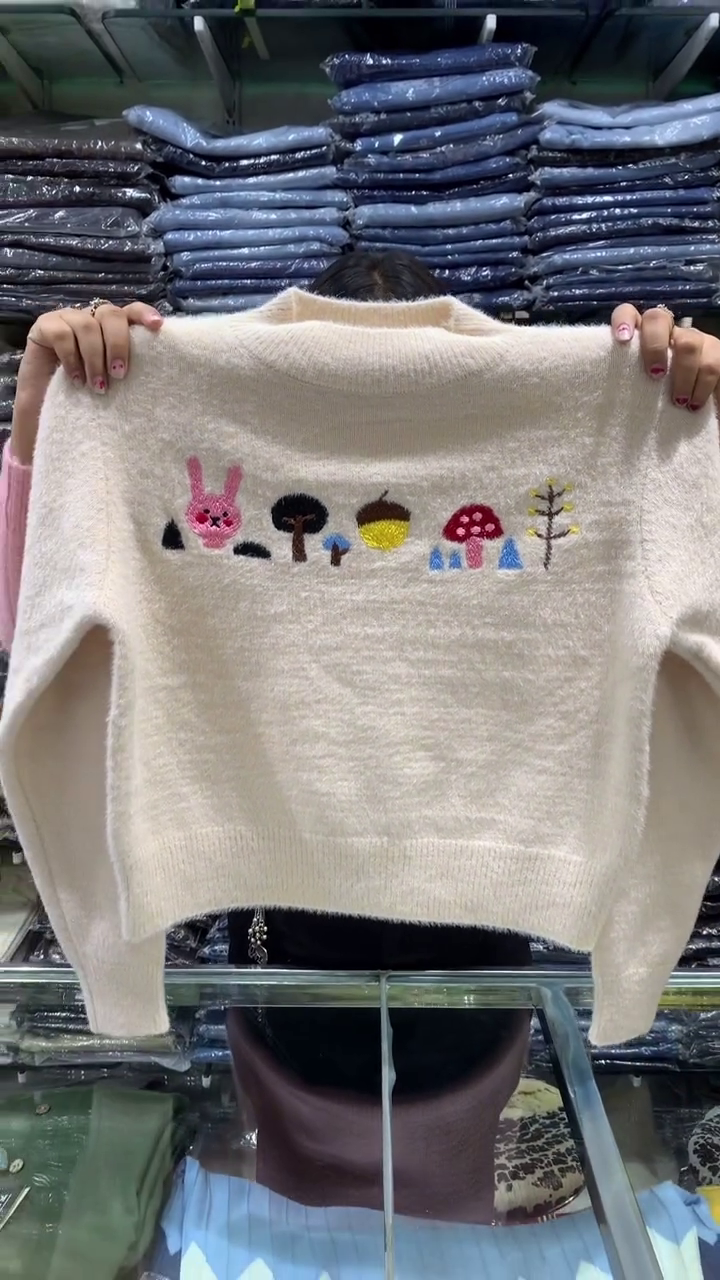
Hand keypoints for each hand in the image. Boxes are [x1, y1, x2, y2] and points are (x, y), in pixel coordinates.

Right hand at [11, 301, 162, 464]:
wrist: (46, 404)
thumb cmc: (86, 393)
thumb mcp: (110, 379)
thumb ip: (124, 367)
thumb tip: (153, 372)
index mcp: (112, 327)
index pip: (131, 310)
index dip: (144, 314)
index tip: (157, 326)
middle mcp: (91, 317)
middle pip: (111, 314)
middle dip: (118, 344)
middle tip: (119, 373)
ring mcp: (67, 318)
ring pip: (87, 326)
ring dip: (95, 358)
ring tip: (98, 386)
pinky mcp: (45, 326)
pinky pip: (62, 335)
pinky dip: (71, 358)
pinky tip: (76, 380)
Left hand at [611, 304, 719, 411]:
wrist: (693, 409)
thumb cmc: (656, 403)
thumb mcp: (638, 393)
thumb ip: (625, 385)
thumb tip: (601, 400)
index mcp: (644, 338)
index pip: (629, 313)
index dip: (624, 320)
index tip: (622, 339)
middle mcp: (669, 332)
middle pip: (659, 318)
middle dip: (654, 345)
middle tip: (654, 375)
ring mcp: (696, 340)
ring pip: (688, 343)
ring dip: (682, 375)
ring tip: (678, 402)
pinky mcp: (717, 355)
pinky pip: (713, 365)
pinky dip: (702, 387)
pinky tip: (694, 405)